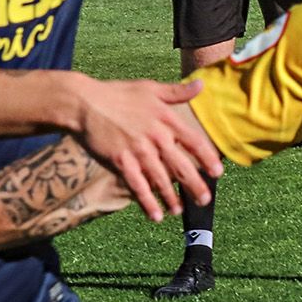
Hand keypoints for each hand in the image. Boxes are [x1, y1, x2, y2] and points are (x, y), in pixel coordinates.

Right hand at [69, 76, 222, 219]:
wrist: (83, 103)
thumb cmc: (117, 94)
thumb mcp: (149, 88)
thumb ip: (176, 91)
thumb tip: (202, 85)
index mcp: (165, 118)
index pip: (194, 141)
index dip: (207, 158)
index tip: (218, 172)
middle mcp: (155, 136)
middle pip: (181, 166)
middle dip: (195, 185)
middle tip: (205, 200)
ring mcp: (138, 150)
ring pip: (161, 180)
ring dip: (172, 198)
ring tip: (179, 211)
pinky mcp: (121, 161)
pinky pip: (138, 186)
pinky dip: (148, 202)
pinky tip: (155, 216)